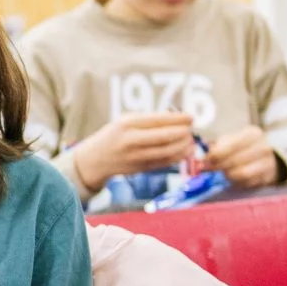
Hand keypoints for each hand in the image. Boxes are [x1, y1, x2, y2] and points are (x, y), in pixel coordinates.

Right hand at [73, 113, 194, 189]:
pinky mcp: (140, 169)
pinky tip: (185, 151)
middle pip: (164, 137)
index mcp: (126, 124)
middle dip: (182, 132)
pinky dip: (177, 157)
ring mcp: (135, 156)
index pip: (157, 120)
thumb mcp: (126, 121)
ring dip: (183, 146)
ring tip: (191, 140)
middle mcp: (130, 141)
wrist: (95, 160)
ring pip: (166, 152)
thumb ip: (149, 120)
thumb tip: (177, 118)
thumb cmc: (114, 135)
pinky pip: (163, 163)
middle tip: (192, 129)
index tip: (191, 117)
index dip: (177, 119)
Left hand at [204, 126, 281, 187]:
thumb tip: (202, 156)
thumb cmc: (244, 147)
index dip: (215, 155)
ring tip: (222, 172)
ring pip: (240, 173)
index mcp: (252, 134)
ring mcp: (267, 163)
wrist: (269, 157)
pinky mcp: (266, 177)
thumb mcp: (233, 140)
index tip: (205, 160)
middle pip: (234, 161)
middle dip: (218, 166)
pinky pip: (246, 182)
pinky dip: (236, 182)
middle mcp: (262, 147)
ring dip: (227, 175)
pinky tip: (232, 178)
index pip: (230, 146)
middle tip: (207, 169)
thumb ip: (218, 146)